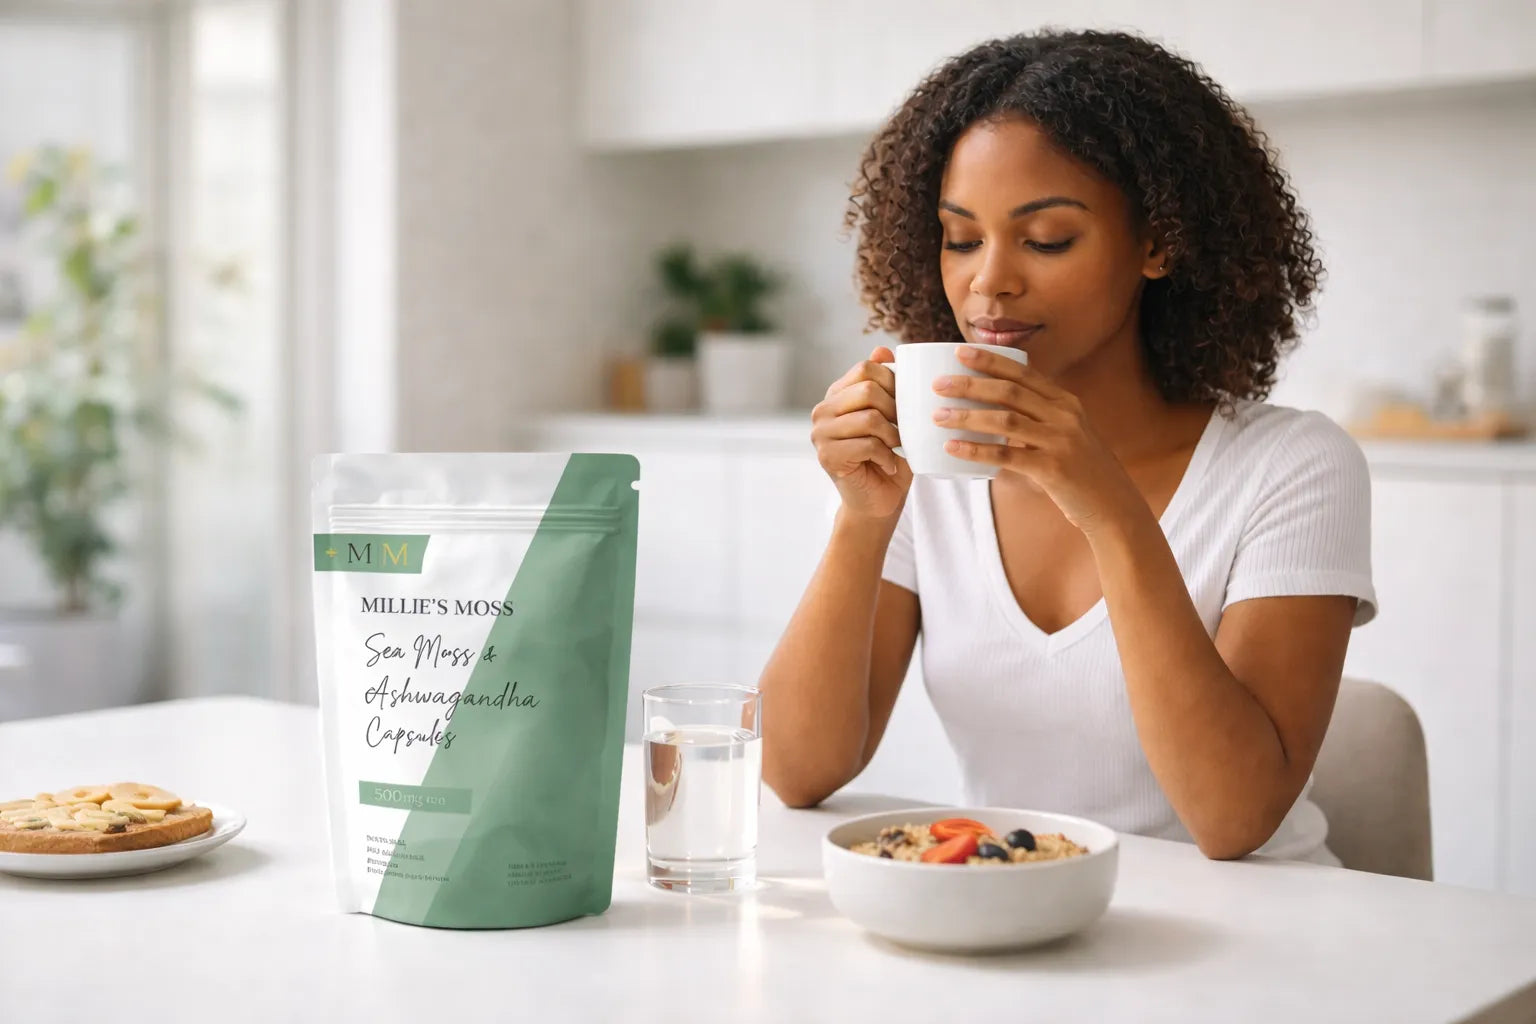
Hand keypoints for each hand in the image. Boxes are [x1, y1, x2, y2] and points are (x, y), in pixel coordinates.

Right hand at [811, 346, 912, 520]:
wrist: (878, 501)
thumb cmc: (889, 456)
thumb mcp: (893, 416)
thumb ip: (886, 384)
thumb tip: (882, 348)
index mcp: (837, 395)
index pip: (866, 369)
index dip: (893, 382)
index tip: (905, 404)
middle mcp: (823, 410)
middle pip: (868, 390)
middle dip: (896, 410)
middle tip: (904, 430)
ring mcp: (821, 434)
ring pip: (869, 418)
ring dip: (894, 435)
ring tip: (898, 447)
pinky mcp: (827, 456)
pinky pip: (868, 445)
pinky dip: (888, 456)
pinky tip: (890, 465)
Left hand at [931, 345, 1139, 534]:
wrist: (1113, 505)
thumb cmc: (1081, 471)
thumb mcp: (1066, 434)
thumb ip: (1037, 421)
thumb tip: (990, 414)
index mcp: (1066, 402)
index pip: (1023, 372)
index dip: (990, 361)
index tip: (960, 352)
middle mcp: (1065, 415)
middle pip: (1009, 391)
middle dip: (971, 384)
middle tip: (938, 384)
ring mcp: (1060, 441)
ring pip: (1004, 420)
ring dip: (967, 416)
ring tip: (938, 416)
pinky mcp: (1053, 469)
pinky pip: (1006, 456)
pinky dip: (976, 450)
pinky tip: (952, 448)